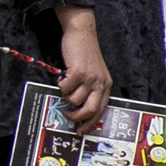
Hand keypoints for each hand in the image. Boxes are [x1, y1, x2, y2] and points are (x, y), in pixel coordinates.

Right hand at [52, 8, 111, 129]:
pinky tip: (62, 77)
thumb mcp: (93, 74)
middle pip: (90, 110)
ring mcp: (90, 78)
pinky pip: (65, 88)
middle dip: (77, 117)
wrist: (82, 34)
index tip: (81, 131)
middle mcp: (100, 84)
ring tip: (65, 86)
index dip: (90, 122)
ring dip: (65, 96)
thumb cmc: (85, 55)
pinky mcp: (79, 72)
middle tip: (67, 114)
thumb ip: (90, 89)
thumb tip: (77, 108)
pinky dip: (60, 85)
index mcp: (105, 86)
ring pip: (74, 99)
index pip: (101, 110)